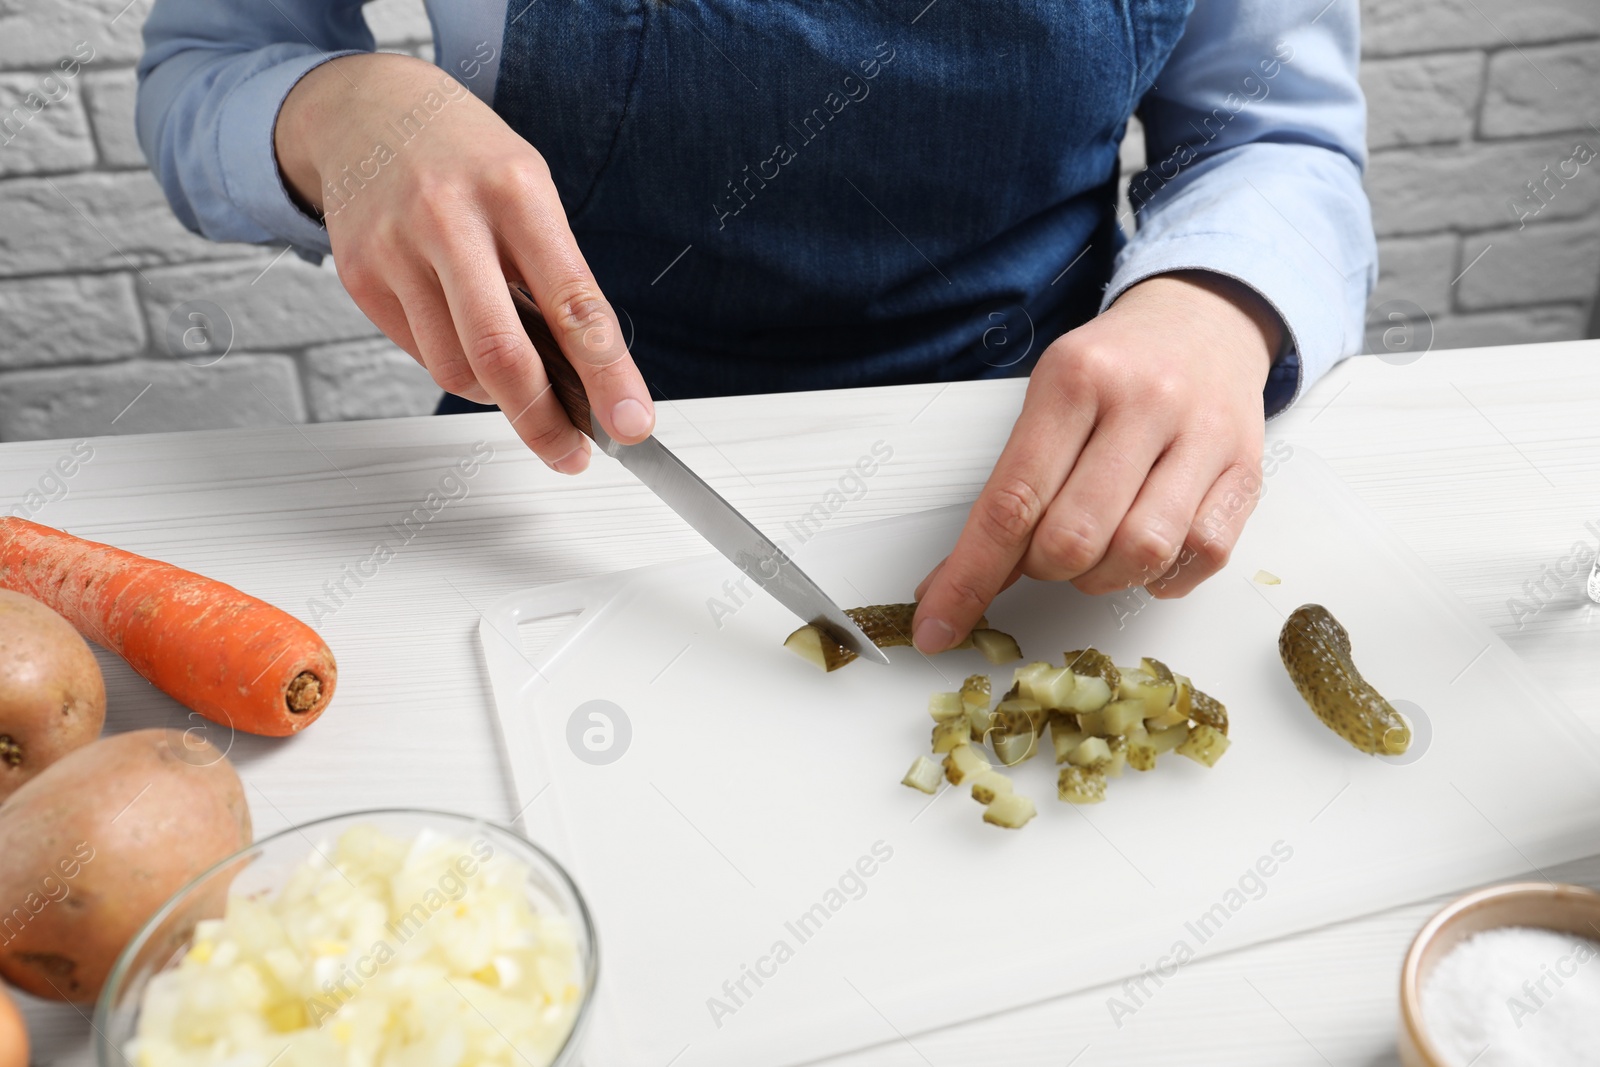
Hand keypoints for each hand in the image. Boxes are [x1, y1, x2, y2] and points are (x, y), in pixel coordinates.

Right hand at [274, 53, 652, 470]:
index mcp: (516, 192)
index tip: (631, 424)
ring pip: (456, 369)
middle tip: (570, 452)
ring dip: (493, 391)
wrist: (368, 109)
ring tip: (508, 364)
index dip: (608, 376)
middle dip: (543, 421)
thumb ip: (557, 278)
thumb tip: (590, 378)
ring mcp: (396, 248)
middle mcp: (450, 217)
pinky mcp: (360, 277)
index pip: (574, 304)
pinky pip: (419, 355)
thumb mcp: (531, 192)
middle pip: (501, 354)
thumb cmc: (468, 160)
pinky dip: (452, 361)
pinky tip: (457, 325)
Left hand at [911, 272, 1283, 651]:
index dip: (969, 578)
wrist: (1203, 317)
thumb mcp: (1049, 399)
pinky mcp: (1246, 469)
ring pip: (1140, 553)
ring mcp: (1202, 435)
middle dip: (1045, 568)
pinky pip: (1202, 555)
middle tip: (1047, 549)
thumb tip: (958, 583)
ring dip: (1103, 577)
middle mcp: (1143, 402)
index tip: (938, 627)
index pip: (1010, 502)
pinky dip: (1163, 574)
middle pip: (1073, 539)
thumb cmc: (1115, 367)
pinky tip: (1147, 551)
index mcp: (1075, 379)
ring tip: (1098, 549)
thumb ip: (1011, 487)